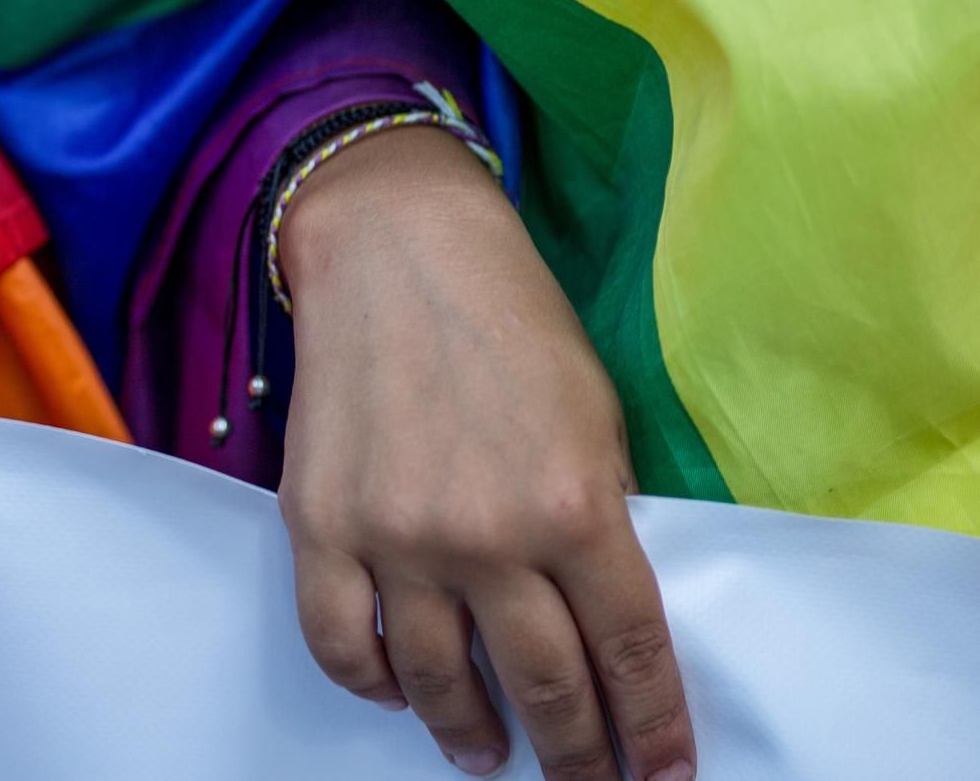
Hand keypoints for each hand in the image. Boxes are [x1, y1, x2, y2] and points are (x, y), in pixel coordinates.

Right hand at [276, 127, 693, 780]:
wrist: (395, 250)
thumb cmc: (509, 320)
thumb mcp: (594, 415)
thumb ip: (598, 519)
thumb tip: (593, 615)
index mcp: (576, 505)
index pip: (628, 654)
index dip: (652, 730)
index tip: (660, 774)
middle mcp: (487, 536)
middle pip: (543, 689)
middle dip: (574, 754)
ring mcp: (395, 537)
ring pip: (438, 683)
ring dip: (470, 734)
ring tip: (483, 750)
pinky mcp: (319, 525)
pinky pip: (340, 644)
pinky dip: (371, 685)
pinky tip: (396, 690)